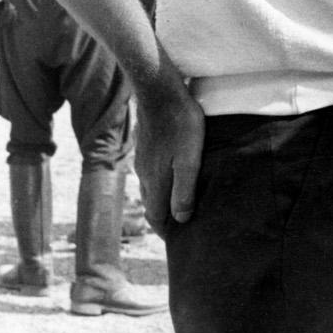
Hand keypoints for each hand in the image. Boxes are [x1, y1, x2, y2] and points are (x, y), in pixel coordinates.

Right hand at [135, 79, 204, 230]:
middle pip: (152, 204)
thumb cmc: (181, 124)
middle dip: (164, 217)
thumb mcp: (190, 159)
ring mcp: (142, 160)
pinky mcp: (145, 147)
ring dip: (162, 198)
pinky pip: (150, 172)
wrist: (160, 92)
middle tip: (181, 224)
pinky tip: (171, 174)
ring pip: (150, 188)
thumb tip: (181, 219)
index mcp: (155, 182)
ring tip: (178, 202)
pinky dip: (160, 181)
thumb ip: (184, 190)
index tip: (178, 240)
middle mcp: (144, 175)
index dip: (167, 230)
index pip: (157, 216)